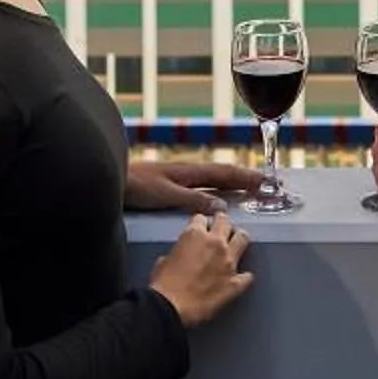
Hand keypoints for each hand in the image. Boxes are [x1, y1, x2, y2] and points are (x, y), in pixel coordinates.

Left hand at [127, 160, 264, 214]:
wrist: (112, 180)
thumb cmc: (137, 186)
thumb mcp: (166, 195)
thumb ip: (193, 200)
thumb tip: (222, 206)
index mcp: (190, 172)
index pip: (224, 173)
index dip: (245, 177)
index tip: (265, 181)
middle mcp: (188, 173)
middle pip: (222, 174)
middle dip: (244, 178)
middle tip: (264, 184)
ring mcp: (180, 178)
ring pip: (213, 180)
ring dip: (232, 183)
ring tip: (248, 189)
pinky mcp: (172, 186)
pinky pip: (202, 187)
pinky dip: (216, 189)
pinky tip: (216, 197)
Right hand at [147, 213, 253, 327]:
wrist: (171, 307)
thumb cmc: (163, 284)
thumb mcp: (163, 260)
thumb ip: (178, 252)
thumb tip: (181, 256)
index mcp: (195, 235)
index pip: (201, 218)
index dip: (199, 223)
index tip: (200, 228)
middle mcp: (216, 243)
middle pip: (225, 221)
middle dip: (222, 222)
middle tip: (220, 228)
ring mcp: (229, 262)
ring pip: (243, 238)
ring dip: (238, 239)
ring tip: (235, 244)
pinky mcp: (235, 282)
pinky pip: (247, 275)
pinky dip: (244, 276)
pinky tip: (240, 278)